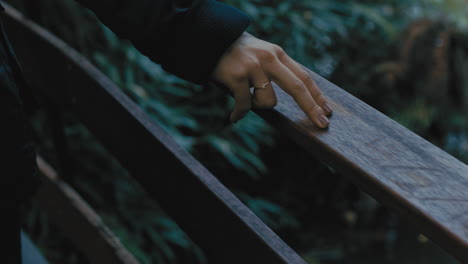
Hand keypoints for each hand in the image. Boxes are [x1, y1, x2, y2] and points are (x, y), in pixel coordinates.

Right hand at [212, 32, 331, 127]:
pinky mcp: (237, 77)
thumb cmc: (237, 54)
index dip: (317, 95)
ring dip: (257, 106)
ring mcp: (253, 67)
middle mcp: (269, 59)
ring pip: (268, 102)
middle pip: (297, 87)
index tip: (327, 111)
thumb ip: (277, 69)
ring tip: (245, 98)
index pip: (303, 77)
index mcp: (278, 54)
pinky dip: (239, 114)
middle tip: (322, 124)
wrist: (209, 40)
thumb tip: (296, 93)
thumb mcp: (261, 55)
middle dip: (312, 108)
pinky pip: (244, 105)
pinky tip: (234, 117)